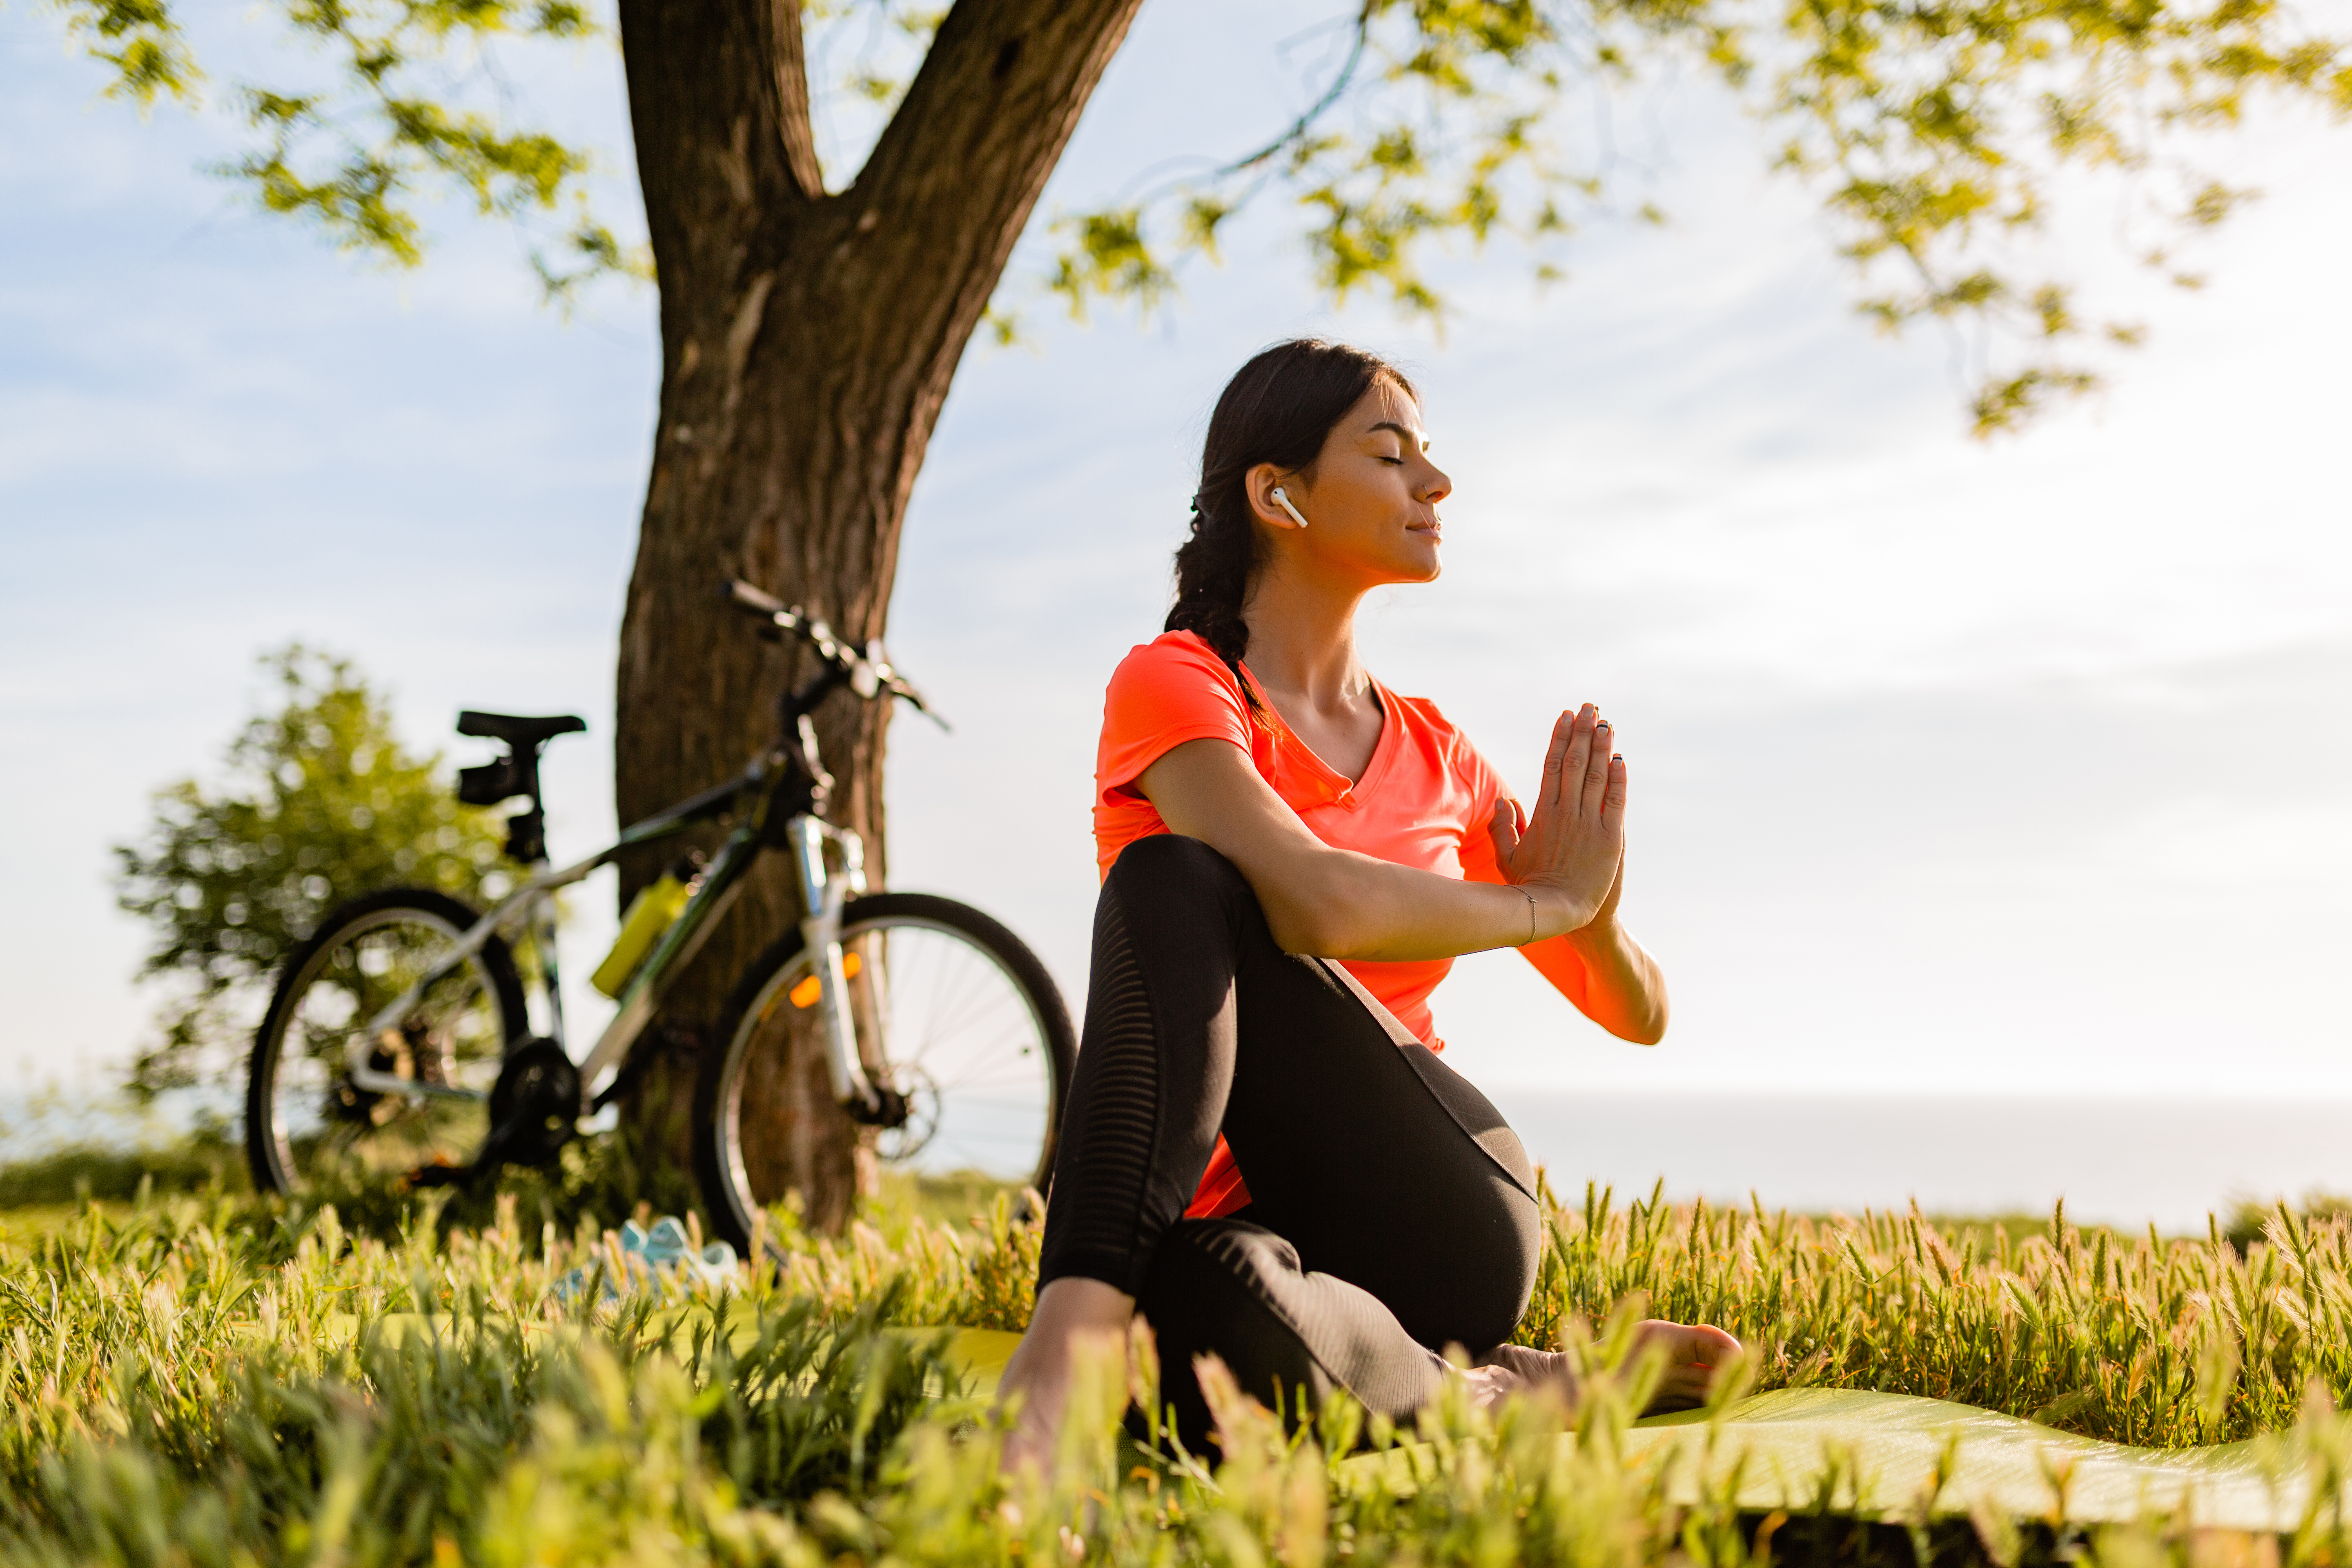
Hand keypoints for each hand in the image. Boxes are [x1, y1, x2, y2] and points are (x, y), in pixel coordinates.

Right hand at [1487, 704, 1625, 940]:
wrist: (1559, 913)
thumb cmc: (1530, 889)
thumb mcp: (1508, 858)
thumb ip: (1503, 827)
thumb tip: (1503, 800)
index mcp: (1543, 814)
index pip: (1551, 766)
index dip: (1559, 738)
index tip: (1565, 716)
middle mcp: (1566, 813)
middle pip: (1574, 762)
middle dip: (1583, 732)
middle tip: (1590, 708)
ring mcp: (1589, 824)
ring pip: (1595, 775)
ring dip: (1601, 747)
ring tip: (1606, 723)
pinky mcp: (1611, 838)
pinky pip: (1615, 801)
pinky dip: (1618, 778)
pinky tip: (1620, 759)